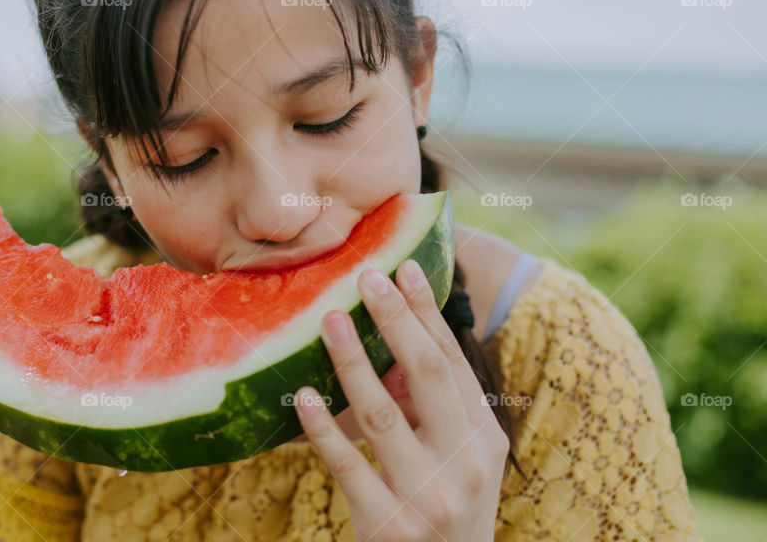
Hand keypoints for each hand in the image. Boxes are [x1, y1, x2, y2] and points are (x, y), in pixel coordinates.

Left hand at [293, 259, 508, 541]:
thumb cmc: (447, 507)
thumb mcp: (458, 459)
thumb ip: (434, 407)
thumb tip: (394, 342)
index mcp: (483, 438)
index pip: (453, 362)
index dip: (428, 313)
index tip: (405, 269)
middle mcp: (463, 463)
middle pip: (427, 374)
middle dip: (397, 320)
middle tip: (367, 278)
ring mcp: (426, 494)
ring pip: (381, 413)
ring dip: (352, 362)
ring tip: (328, 321)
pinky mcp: (388, 523)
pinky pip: (348, 465)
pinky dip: (323, 428)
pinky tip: (303, 396)